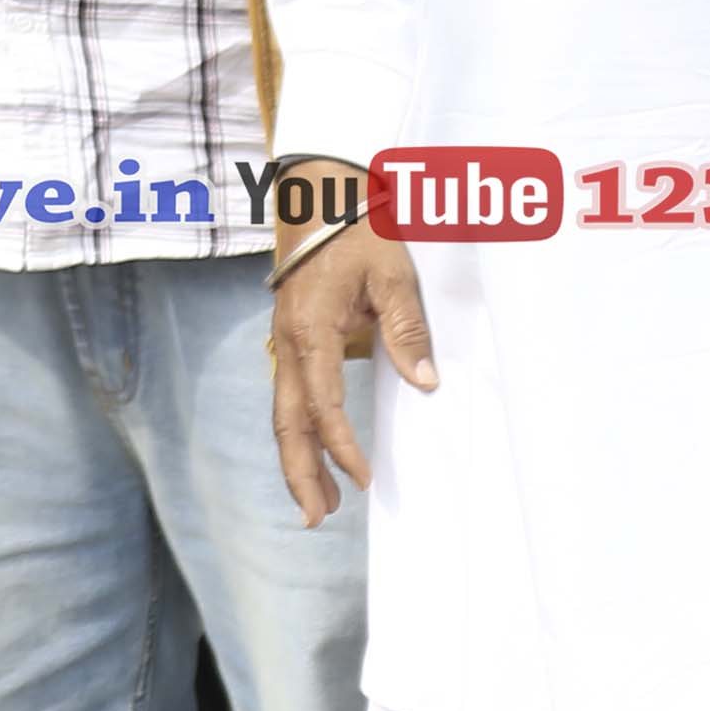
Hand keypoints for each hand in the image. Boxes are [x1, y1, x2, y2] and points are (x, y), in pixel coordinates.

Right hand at [266, 160, 431, 529]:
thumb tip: (425, 384)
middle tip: (317, 518)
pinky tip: (317, 452)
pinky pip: (291, 396)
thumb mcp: (394, 273)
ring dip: (299, 459)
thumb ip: (407, 330)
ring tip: (319, 503)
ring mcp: (286, 341)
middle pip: (287, 421)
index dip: (340, 445)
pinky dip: (302, 432)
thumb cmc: (359, 229)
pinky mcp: (294, 338)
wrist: (320, 192)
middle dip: (300, 471)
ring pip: (284, 413)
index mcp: (311, 329)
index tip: (363, 478)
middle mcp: (289, 342)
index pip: (321, 402)